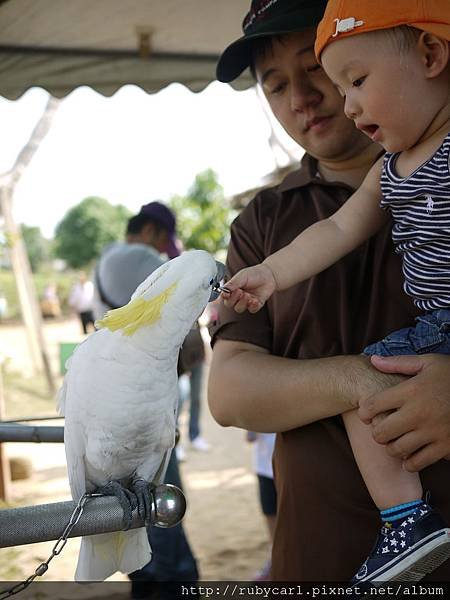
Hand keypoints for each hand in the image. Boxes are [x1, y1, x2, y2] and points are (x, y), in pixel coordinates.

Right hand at [222, 264, 276, 313]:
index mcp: (232, 289)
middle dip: (233, 299)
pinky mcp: (256, 305)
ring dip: (242, 302)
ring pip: (239, 308)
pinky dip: (253, 306)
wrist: (268, 275)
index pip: (224, 296)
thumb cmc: (253, 274)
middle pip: (229, 304)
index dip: (224, 296)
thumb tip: (224, 290)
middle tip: (239, 291)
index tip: (226, 294)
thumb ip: (233, 284)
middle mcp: (237, 297)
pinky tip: (255, 300)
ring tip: (247, 295)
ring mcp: (246, 302)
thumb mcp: (242, 276)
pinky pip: (252, 310)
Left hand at [358, 354, 449, 471]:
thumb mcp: (428, 363)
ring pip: (397, 450)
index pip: (373, 405)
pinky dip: (410, 461)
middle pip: (381, 432)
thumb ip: (399, 363)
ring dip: (392, 448)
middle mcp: (419, 412)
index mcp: (412, 390)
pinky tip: (412, 453)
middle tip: (381, 429)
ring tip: (395, 441)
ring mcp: (433, 432)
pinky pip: (418, 463)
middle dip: (376, 432)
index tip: (367, 413)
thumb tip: (373, 361)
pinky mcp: (446, 447)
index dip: (365, 411)